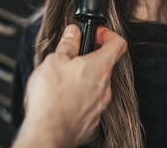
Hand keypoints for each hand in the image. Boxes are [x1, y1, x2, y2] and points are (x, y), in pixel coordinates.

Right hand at [15, 25, 127, 147]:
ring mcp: (100, 106)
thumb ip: (68, 45)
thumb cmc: (51, 98)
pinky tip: (62, 99)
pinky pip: (89, 103)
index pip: (118, 43)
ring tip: (61, 81)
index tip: (95, 33)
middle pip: (103, 66)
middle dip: (88, 59)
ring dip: (82, 79)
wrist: (48, 133)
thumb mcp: (54, 61)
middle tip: (70, 58)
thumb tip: (74, 33)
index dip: (107, 34)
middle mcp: (105, 87)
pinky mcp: (92, 121)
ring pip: (95, 86)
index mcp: (100, 67)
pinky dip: (78, 98)